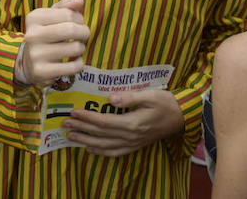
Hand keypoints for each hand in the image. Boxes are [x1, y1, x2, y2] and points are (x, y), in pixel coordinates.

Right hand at [14, 0, 88, 87]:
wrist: (27, 62)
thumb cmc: (45, 34)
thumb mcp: (51, 17)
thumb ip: (66, 6)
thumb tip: (79, 1)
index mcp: (34, 17)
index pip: (69, 13)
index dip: (79, 18)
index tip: (78, 23)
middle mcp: (32, 35)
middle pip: (72, 29)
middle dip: (84, 32)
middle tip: (83, 35)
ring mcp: (36, 55)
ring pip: (75, 48)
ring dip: (81, 48)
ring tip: (76, 48)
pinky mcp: (42, 72)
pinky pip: (74, 67)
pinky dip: (79, 63)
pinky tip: (73, 61)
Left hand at [63, 89, 182, 156]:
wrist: (182, 117)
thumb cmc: (166, 103)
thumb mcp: (150, 94)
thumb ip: (130, 97)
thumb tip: (111, 97)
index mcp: (132, 123)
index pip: (103, 122)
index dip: (87, 118)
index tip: (73, 113)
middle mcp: (130, 137)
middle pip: (100, 135)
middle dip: (81, 129)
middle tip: (65, 124)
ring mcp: (132, 144)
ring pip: (104, 146)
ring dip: (86, 142)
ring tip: (71, 137)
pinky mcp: (135, 146)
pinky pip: (114, 152)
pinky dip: (100, 152)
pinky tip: (91, 149)